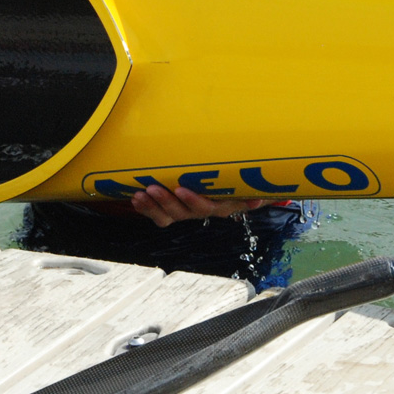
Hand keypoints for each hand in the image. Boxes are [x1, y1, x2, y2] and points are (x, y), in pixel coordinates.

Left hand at [131, 183, 264, 227]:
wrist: (216, 180)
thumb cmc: (231, 176)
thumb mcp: (239, 176)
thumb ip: (246, 183)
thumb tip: (258, 199)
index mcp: (221, 203)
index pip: (211, 206)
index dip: (194, 200)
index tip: (181, 189)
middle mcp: (203, 210)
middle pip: (186, 212)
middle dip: (168, 201)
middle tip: (153, 188)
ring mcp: (187, 212)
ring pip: (170, 216)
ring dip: (153, 206)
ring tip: (140, 194)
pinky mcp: (171, 213)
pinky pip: (159, 217)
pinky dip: (146, 209)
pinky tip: (136, 199)